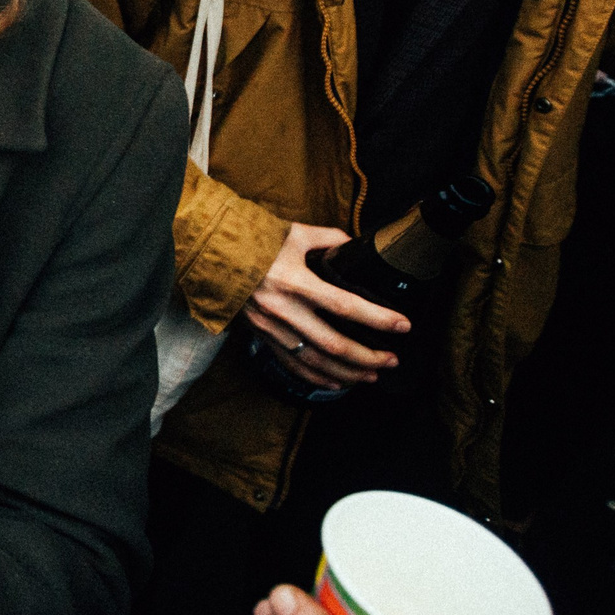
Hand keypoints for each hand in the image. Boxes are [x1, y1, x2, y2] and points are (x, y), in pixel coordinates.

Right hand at [242, 222, 404, 389]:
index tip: (403, 325)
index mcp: (295, 281)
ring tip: (373, 375)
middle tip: (392, 360)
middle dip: (368, 357)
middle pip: (334, 344)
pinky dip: (318, 377)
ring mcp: (270, 327)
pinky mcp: (261, 336)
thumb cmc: (255, 240)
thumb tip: (355, 247)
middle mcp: (283, 309)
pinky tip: (339, 382)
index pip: (345, 305)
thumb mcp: (295, 233)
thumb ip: (329, 239)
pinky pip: (293, 364)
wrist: (212, 254)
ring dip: (348, 372)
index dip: (377, 319)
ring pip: (315, 361)